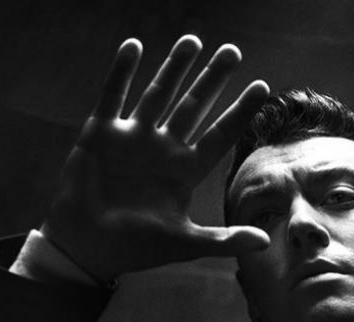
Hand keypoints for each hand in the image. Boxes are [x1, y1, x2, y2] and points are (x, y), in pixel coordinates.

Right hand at [41, 36, 270, 279]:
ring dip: (174, 68)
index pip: (220, 136)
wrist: (88, 246)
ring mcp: (133, 138)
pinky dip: (122, 71)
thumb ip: (225, 241)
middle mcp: (162, 149)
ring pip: (158, 94)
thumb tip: (264, 243)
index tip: (262, 87)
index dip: (240, 112)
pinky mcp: (102, 133)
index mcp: (184, 172)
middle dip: (212, 79)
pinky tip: (134, 46)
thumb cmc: (136, 248)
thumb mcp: (185, 244)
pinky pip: (113, 95)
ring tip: (193, 40)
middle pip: (194, 107)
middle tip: (233, 51)